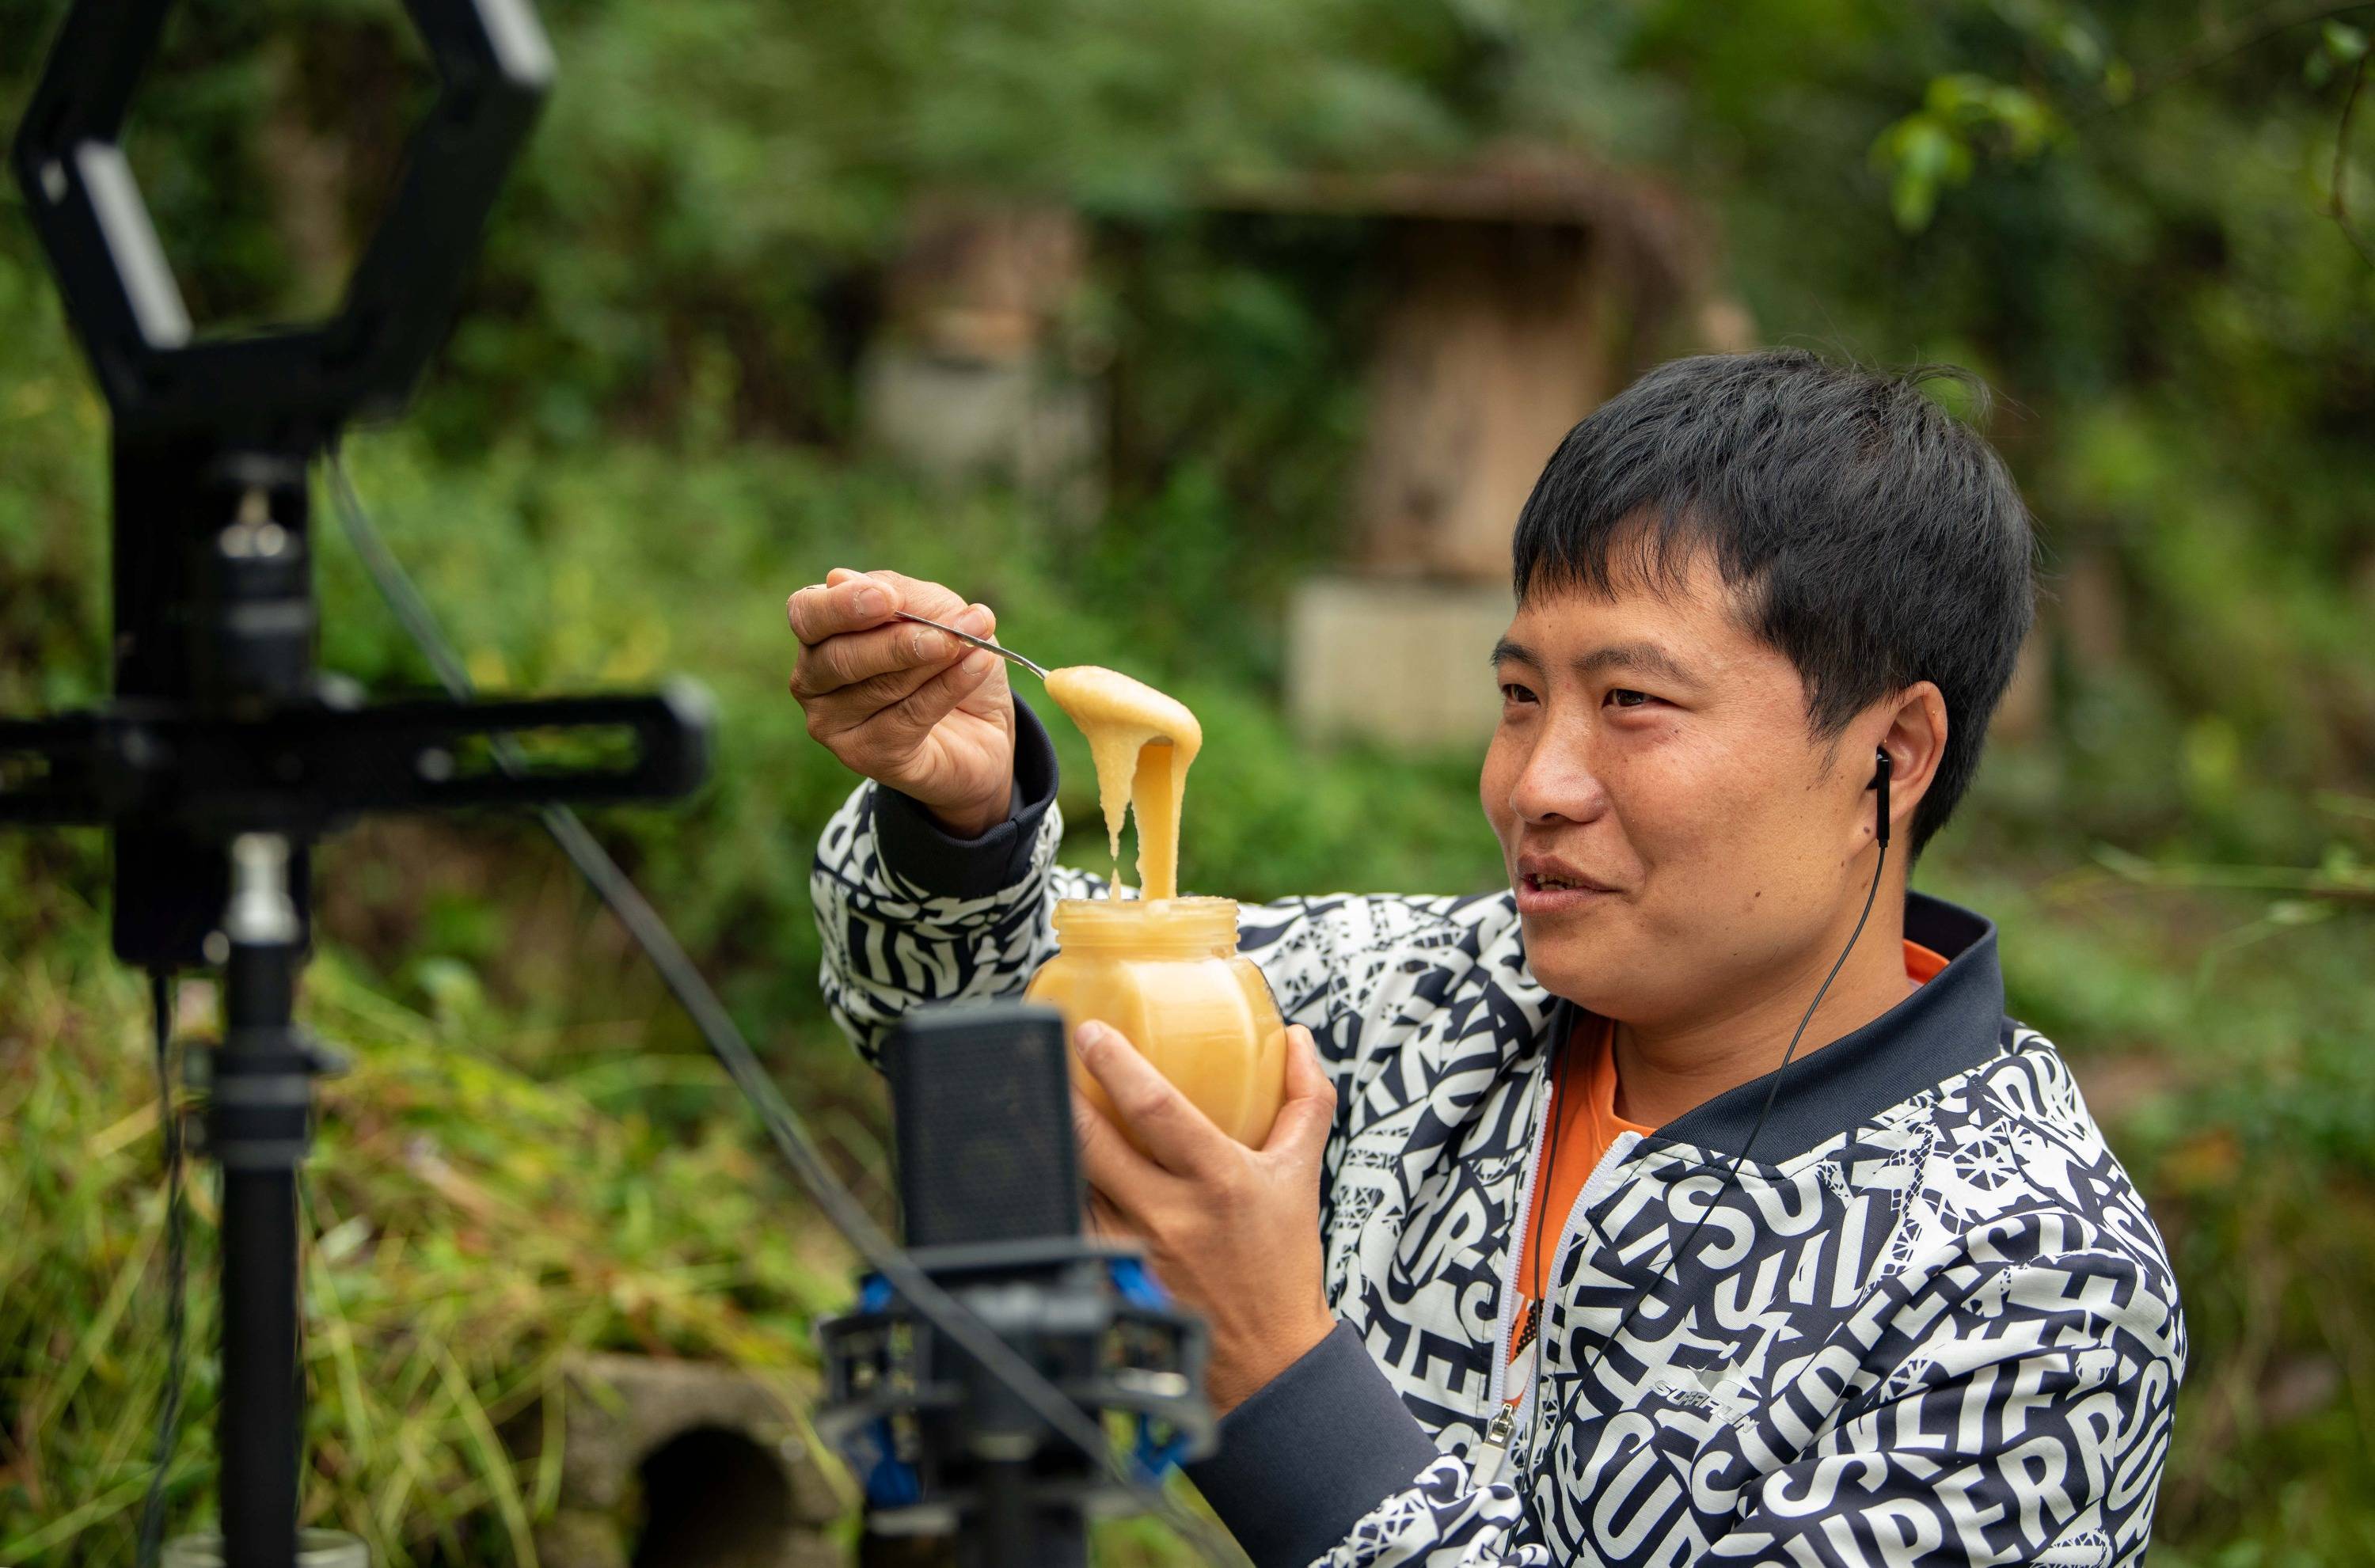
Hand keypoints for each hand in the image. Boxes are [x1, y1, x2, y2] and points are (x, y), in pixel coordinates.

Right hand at [787, 568, 1015, 836]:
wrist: (982, 726)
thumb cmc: (946, 659)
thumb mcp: (937, 612)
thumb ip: (902, 596)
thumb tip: (840, 577)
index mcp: (820, 633)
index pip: (806, 614)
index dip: (841, 606)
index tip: (886, 598)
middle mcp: (813, 679)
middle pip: (839, 657)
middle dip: (896, 643)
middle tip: (944, 635)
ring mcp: (832, 724)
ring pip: (878, 688)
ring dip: (932, 663)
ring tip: (972, 645)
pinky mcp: (866, 756)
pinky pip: (907, 718)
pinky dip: (947, 689)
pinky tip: (976, 666)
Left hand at [1071, 1019, 1337, 1416]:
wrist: (1268, 1357)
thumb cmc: (1282, 1262)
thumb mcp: (1303, 1174)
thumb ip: (1306, 1101)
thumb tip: (1300, 1041)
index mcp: (1218, 1180)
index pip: (1155, 1109)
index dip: (1116, 1065)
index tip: (1090, 1033)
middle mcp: (1169, 1215)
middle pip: (1092, 1143)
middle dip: (1061, 1097)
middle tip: (1048, 1061)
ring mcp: (1133, 1250)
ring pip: (1072, 1182)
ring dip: (1055, 1144)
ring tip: (1041, 1108)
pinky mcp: (1112, 1279)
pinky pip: (1069, 1224)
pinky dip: (1060, 1192)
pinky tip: (1051, 1169)